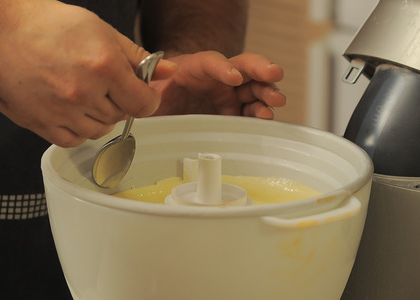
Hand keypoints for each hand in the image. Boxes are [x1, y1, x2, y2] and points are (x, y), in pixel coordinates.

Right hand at [0, 3, 172, 147]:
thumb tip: (167, 70)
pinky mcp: (41, 125)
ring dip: (97, 115)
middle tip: (99, 81)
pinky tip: (67, 107)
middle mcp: (84, 93)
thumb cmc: (43, 24)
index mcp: (104, 67)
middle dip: (117, 100)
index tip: (138, 92)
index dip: (145, 97)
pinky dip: (76, 129)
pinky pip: (73, 141)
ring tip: (80, 91)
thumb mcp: (98, 29)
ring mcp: (62, 112)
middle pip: (121, 115)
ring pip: (99, 130)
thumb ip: (135, 55)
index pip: (144, 103)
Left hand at [150, 51, 285, 118]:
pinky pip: (252, 113)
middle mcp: (217, 78)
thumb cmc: (160, 94)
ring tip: (276, 101)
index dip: (222, 67)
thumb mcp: (149, 91)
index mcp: (195, 67)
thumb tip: (143, 98)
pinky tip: (266, 119)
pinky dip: (261, 115)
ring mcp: (229, 96)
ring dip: (267, 93)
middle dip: (260, 69)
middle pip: (243, 67)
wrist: (167, 106)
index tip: (232, 76)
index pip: (210, 61)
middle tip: (273, 74)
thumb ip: (148, 91)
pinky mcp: (234, 114)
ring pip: (253, 89)